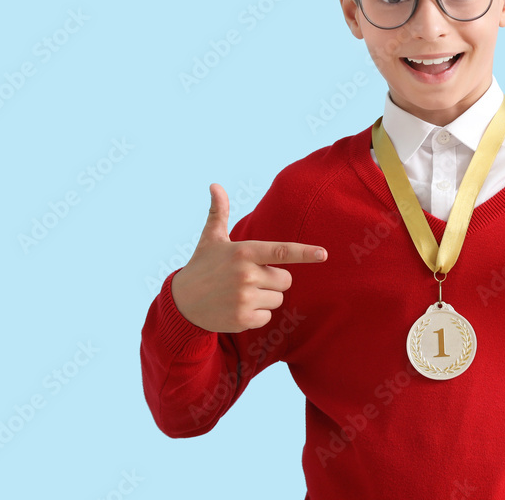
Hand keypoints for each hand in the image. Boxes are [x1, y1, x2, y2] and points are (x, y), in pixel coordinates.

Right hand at [170, 183, 327, 332]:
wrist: (181, 303)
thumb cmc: (202, 266)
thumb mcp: (210, 238)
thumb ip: (219, 212)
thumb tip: (215, 185)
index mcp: (244, 252)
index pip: (281, 252)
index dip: (304, 253)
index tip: (323, 254)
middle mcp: (246, 274)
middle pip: (286, 280)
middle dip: (273, 279)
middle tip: (248, 278)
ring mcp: (244, 298)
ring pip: (277, 299)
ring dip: (265, 297)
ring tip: (239, 293)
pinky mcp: (243, 319)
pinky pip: (267, 316)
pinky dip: (256, 314)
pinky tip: (236, 308)